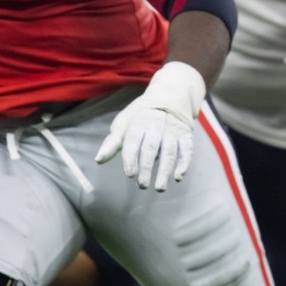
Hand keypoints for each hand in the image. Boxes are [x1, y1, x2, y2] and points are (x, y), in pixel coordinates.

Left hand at [95, 62, 205, 190]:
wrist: (169, 98)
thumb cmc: (140, 117)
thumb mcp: (123, 124)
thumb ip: (112, 143)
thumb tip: (99, 160)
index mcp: (138, 122)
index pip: (134, 142)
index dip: (131, 159)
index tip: (130, 175)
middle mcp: (157, 125)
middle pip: (151, 148)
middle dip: (147, 168)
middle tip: (142, 185)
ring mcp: (173, 130)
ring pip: (170, 152)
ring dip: (166, 170)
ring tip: (160, 188)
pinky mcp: (186, 135)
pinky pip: (187, 150)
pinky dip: (184, 163)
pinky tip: (178, 177)